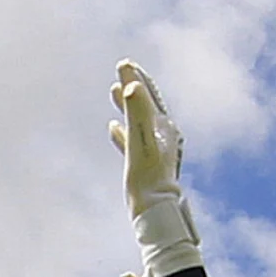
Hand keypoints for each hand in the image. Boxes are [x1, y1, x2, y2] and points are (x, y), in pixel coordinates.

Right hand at [109, 61, 183, 215]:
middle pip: (146, 104)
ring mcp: (154, 151)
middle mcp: (162, 136)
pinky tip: (112, 127)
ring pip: (138, 120)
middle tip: (122, 70)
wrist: (154, 211)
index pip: (149, 94)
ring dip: (127, 105)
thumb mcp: (141, 139)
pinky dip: (123, 130)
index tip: (125, 65)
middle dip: (134, 87)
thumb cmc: (149, 178)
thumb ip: (137, 110)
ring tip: (114, 91)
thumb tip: (132, 84)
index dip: (138, 78)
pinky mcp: (145, 165)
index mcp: (163, 127)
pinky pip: (132, 141)